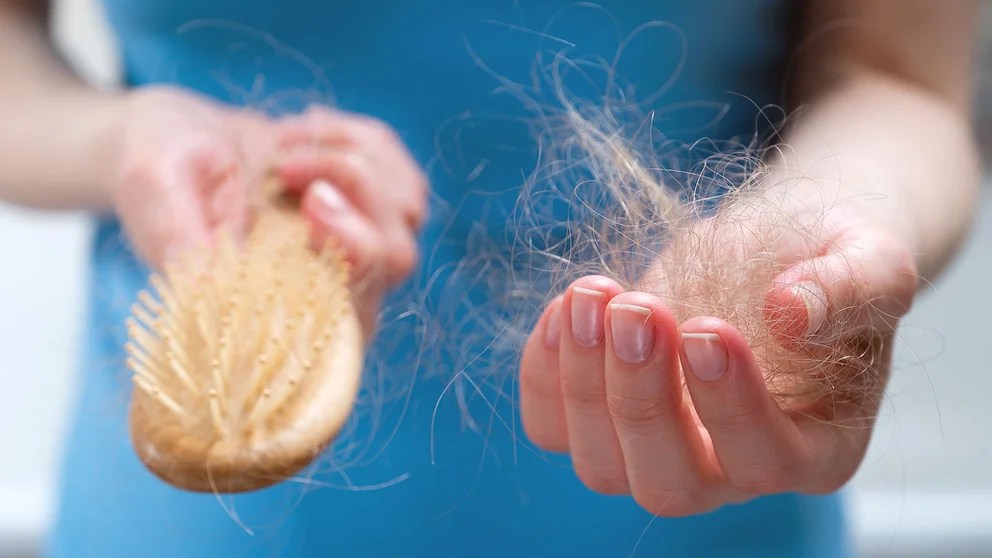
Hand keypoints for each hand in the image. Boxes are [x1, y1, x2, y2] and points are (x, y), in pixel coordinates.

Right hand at [108, 86, 426, 334]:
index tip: (311, 205)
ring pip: (406, 211)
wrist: (175, 136)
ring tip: (281, 146)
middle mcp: (329, 290)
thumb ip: (176, 236)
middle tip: (287, 164)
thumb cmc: (157, 168)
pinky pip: (403, 173)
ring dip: (347, 159)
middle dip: (354, 195)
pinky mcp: (376, 206)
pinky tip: (304, 134)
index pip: (350, 320)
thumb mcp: (151, 189)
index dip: (352, 265)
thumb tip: (208, 286)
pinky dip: (359, 139)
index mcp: (276, 311)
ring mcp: (360, 247)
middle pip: (395, 259)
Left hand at [518, 190, 917, 515]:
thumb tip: (789, 313)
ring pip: (601, 465)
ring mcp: (658, 452)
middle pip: (671, 483)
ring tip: (593, 293)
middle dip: (641, 400)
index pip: (766, 459)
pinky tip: (566, 306)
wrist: (773, 251)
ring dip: (583, 381)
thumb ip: (850, 288)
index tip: (705, 328)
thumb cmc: (826, 263)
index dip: (730, 405)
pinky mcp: (602, 421)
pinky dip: (543, 373)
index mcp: (813, 448)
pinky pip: (552, 427)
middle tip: (638, 308)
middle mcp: (730, 471)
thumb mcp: (870, 259)